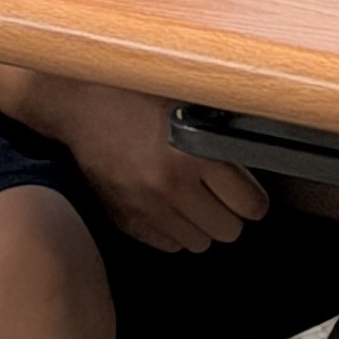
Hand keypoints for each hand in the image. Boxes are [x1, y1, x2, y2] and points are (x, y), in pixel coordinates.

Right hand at [32, 79, 267, 253]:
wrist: (85, 105)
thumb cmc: (138, 94)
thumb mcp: (190, 102)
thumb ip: (220, 135)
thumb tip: (252, 161)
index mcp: (194, 153)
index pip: (248, 204)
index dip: (254, 201)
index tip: (251, 196)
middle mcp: (172, 187)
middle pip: (228, 231)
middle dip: (231, 214)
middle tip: (224, 197)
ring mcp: (147, 208)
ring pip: (199, 243)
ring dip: (202, 224)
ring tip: (195, 199)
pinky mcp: (126, 220)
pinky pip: (167, 244)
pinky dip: (174, 230)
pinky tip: (170, 205)